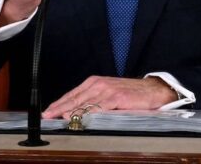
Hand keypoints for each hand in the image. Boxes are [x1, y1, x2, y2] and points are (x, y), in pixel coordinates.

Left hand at [43, 76, 177, 117]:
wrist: (154, 90)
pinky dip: (88, 113)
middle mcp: (100, 84)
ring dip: (70, 111)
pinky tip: (80, 117)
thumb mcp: (109, 94)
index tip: (47, 113)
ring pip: (85, 103)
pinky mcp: (118, 98)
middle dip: (59, 108)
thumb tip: (75, 114)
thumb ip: (94, 101)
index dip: (58, 104)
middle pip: (75, 98)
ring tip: (57, 118)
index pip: (72, 94)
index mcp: (95, 82)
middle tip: (46, 117)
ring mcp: (108, 90)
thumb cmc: (131, 94)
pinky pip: (100, 107)